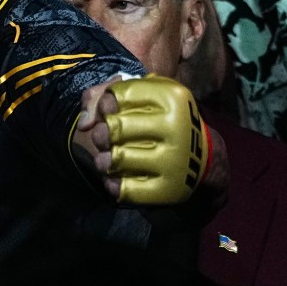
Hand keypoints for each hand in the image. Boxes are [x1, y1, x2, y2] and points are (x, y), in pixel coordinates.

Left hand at [77, 74, 223, 205]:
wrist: (202, 162)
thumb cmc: (161, 122)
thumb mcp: (141, 98)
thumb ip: (102, 95)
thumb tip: (84, 124)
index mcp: (172, 97)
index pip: (118, 95)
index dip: (105, 104)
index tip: (109, 111)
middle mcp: (176, 127)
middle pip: (114, 127)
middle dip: (101, 133)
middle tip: (104, 138)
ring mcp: (174, 160)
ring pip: (116, 158)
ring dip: (103, 160)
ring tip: (107, 159)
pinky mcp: (168, 190)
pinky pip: (123, 189)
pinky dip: (111, 184)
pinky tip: (116, 178)